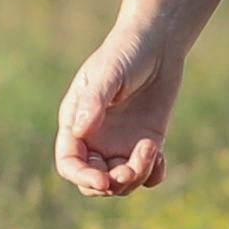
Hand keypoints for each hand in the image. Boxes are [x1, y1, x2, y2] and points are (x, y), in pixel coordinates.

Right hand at [52, 11, 187, 196]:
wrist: (157, 43)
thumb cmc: (125, 52)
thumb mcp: (108, 74)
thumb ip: (94, 101)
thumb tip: (79, 132)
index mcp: (76, 124)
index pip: (69, 163)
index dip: (82, 177)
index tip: (102, 179)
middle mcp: (95, 140)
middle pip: (93, 182)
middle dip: (111, 184)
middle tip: (130, 171)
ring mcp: (120, 144)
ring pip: (121, 183)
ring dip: (135, 177)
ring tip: (150, 148)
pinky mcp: (145, 144)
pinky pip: (146, 176)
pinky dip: (153, 175)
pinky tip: (159, 155)